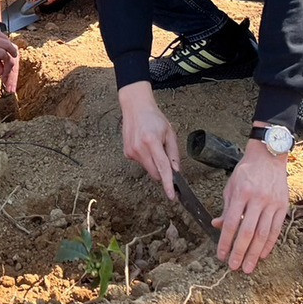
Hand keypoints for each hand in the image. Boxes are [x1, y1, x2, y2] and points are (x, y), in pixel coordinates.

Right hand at [118, 82, 179, 200]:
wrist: (135, 108)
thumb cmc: (154, 118)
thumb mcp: (169, 132)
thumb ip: (173, 153)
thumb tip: (176, 171)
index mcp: (152, 141)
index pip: (162, 167)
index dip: (168, 183)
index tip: (171, 196)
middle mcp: (139, 148)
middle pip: (155, 173)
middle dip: (162, 171)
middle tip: (165, 156)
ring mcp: (131, 152)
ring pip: (148, 169)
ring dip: (153, 163)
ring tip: (152, 145)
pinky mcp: (126, 153)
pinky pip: (141, 163)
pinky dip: (146, 159)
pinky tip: (144, 145)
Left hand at [212, 139, 289, 273]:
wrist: (269, 156)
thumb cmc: (246, 172)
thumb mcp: (231, 186)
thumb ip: (226, 208)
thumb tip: (217, 226)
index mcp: (241, 192)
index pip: (232, 222)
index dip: (226, 241)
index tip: (221, 255)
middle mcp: (257, 198)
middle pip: (248, 231)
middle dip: (240, 252)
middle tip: (235, 267)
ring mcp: (272, 203)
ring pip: (263, 233)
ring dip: (255, 253)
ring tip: (248, 267)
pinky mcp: (283, 206)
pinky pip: (276, 229)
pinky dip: (269, 244)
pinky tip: (263, 254)